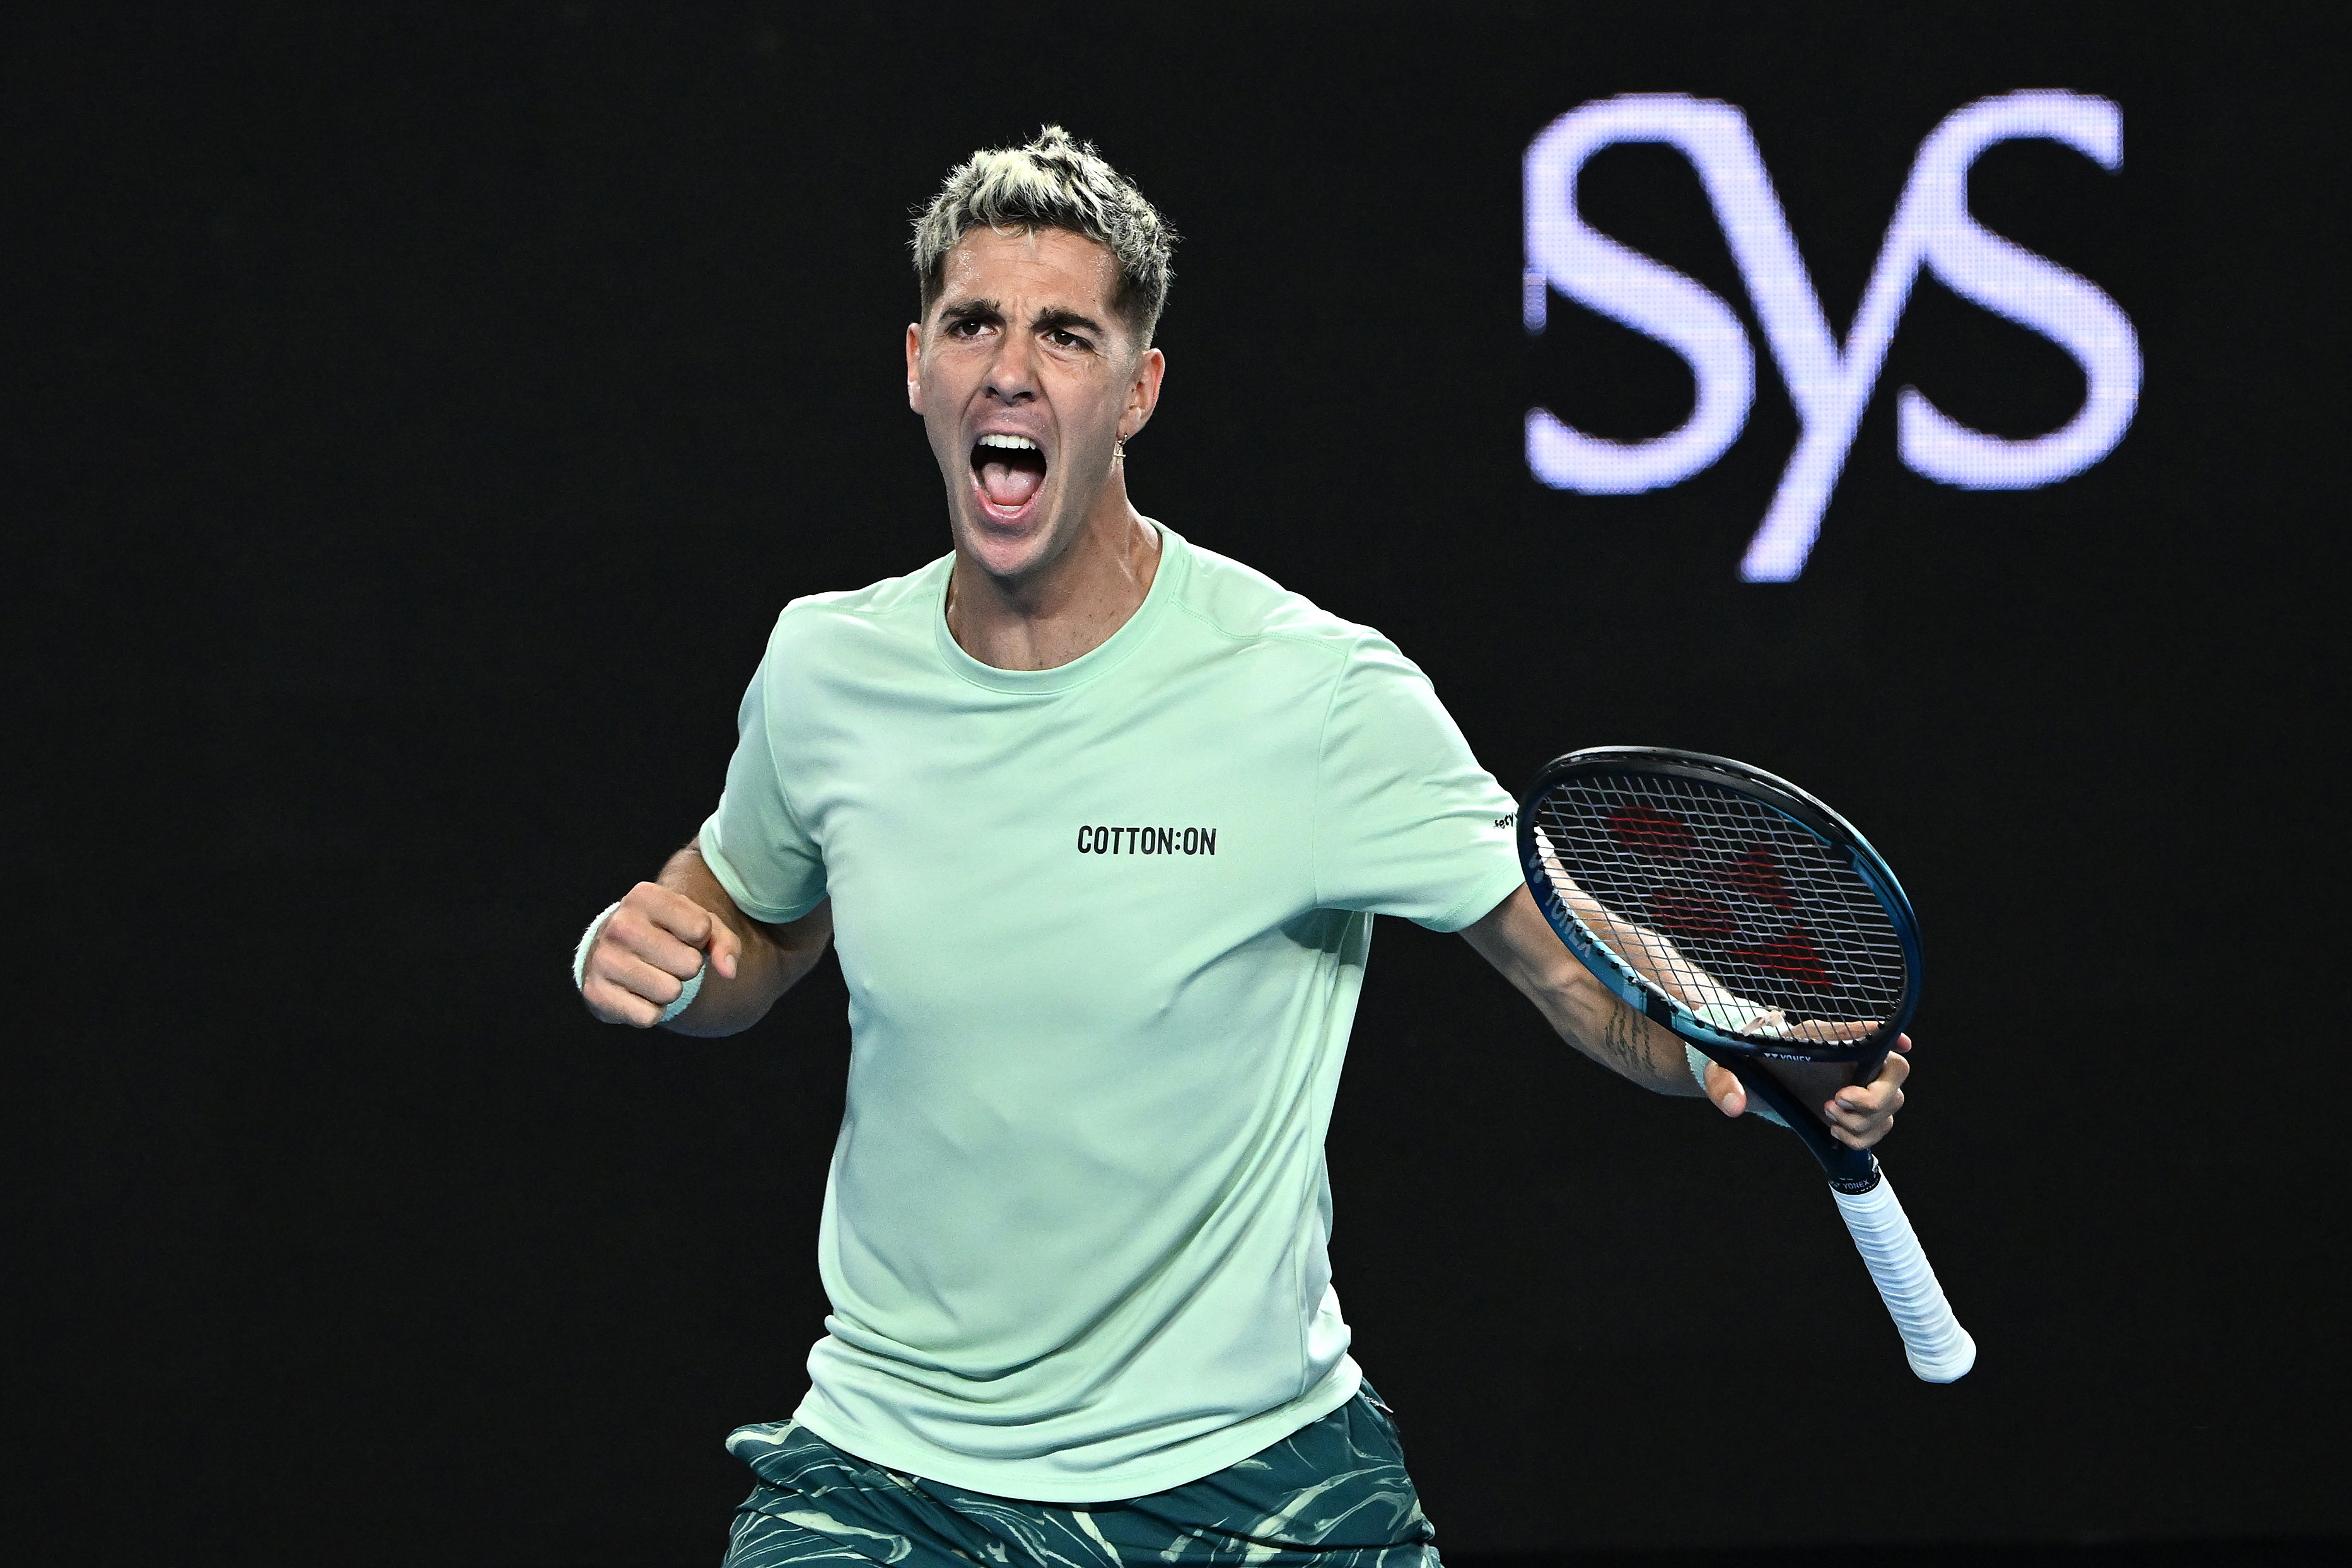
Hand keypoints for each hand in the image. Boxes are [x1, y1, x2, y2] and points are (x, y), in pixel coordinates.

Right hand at [579, 881, 741, 1027]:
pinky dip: (652, 1011)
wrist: (616, 950)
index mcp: (644, 896)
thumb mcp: (699, 926)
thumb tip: (729, 971)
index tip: (683, 933)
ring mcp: (603, 959)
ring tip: (653, 973)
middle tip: (668, 958)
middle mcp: (619, 924)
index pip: (700, 929)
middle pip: (690, 965)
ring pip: (670, 992)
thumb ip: (725, 942)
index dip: (700, 937)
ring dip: (670, 990)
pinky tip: (637, 992)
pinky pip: (650, 1016)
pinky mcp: (595, 993)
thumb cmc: (667, 934)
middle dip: (687, 967)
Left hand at [1699, 1035, 1911, 1148]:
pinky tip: (1836, 1132)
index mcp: (1822, 1039)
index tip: (1903, 1044)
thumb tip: (1734, 1105)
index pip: (1865, 1032)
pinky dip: (1863, 1137)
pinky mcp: (1854, 1111)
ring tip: (1829, 1116)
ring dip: (1865, 1121)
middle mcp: (1848, 1059)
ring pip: (1892, 1104)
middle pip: (1896, 1071)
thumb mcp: (1723, 1069)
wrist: (1749, 1081)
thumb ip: (1724, 1084)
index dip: (1889, 1036)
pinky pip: (1881, 1126)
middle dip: (1874, 1096)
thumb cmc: (1740, 1065)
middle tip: (1837, 1102)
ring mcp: (1856, 1085)